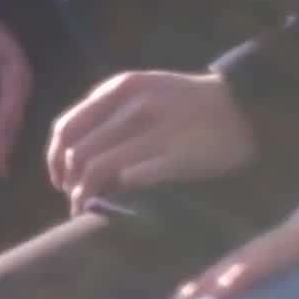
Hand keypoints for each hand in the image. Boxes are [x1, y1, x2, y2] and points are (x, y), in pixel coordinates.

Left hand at [45, 70, 257, 213]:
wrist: (244, 106)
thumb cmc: (187, 102)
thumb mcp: (144, 90)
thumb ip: (108, 112)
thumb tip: (71, 153)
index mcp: (121, 88)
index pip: (66, 129)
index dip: (54, 160)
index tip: (60, 181)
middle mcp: (134, 106)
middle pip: (78, 153)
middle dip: (68, 184)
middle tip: (73, 201)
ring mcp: (156, 131)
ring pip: (97, 169)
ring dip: (84, 196)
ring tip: (86, 209)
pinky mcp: (178, 157)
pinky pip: (131, 179)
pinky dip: (114, 195)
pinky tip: (113, 207)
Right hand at [174, 161, 298, 298]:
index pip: (270, 254)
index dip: (244, 273)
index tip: (217, 292)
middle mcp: (294, 228)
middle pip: (244, 254)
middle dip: (210, 277)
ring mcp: (293, 228)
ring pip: (245, 252)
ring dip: (214, 274)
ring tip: (183, 296)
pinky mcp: (298, 232)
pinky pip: (257, 252)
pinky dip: (233, 267)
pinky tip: (222, 282)